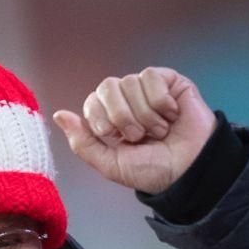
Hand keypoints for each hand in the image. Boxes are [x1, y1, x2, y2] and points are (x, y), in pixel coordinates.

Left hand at [53, 68, 216, 194]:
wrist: (189, 171)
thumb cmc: (152, 170)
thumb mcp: (110, 164)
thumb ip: (82, 142)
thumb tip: (59, 114)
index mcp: (110, 118)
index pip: (92, 100)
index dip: (100, 118)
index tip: (115, 137)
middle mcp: (127, 100)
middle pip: (108, 86)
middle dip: (121, 116)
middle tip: (138, 136)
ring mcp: (148, 89)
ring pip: (131, 83)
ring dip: (145, 114)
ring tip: (160, 131)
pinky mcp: (170, 81)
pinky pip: (152, 77)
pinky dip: (160, 102)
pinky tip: (172, 115)